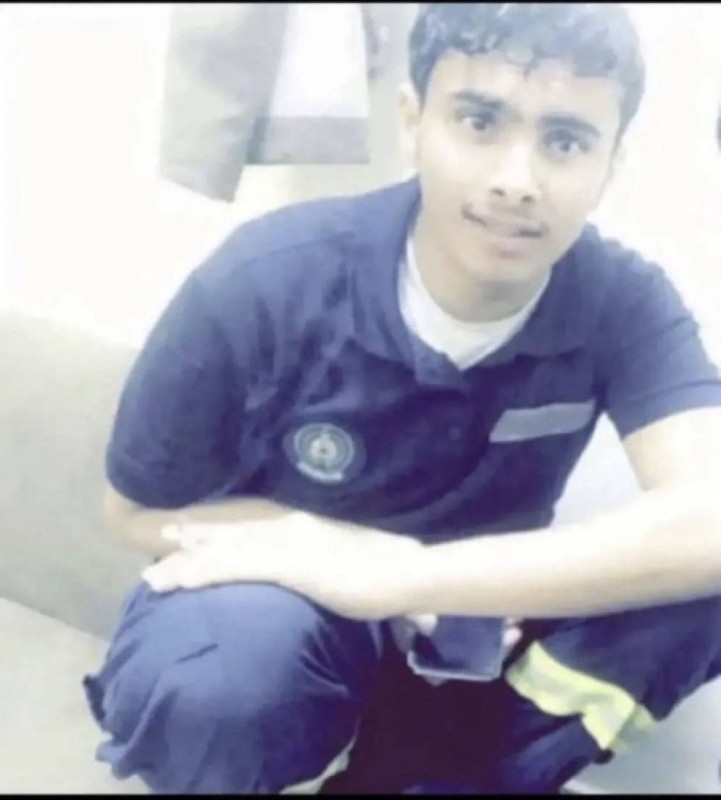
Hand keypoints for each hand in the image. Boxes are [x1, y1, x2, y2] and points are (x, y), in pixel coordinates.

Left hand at [142, 512, 426, 620]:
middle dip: (196, 543)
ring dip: (187, 566)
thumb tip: (331, 567)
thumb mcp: (355, 558)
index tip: (194, 530)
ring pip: (225, 554)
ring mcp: (287, 545)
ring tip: (152, 577)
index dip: (222, 531)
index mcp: (303, 527)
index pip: (253, 529)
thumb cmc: (391, 565)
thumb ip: (336, 561)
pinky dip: (205, 575)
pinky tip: (180, 583)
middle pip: (232, 538)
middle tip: (162, 539)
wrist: (408, 567)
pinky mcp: (289, 565)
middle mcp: (288, 529)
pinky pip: (237, 571)